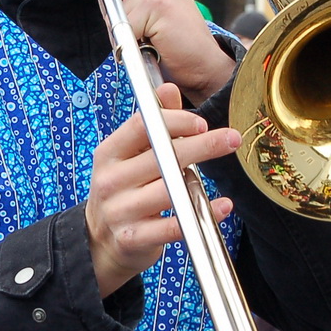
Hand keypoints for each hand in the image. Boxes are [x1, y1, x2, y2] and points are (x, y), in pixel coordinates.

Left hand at [77, 0, 235, 103]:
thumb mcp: (148, 5)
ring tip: (145, 33)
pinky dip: (131, 37)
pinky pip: (123, 19)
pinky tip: (151, 39)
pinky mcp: (158, 0)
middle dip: (111, 5)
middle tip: (136, 25)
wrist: (202, 64)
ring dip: (121, 24)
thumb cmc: (172, 39)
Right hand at [84, 82, 238, 295]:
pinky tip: (223, 206)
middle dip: (201, 145)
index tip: (201, 123)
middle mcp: (111, 180)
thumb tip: (168, 89)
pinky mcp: (132, 238)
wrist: (100, 241)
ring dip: (201, 181)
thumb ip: (151, 124)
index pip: (140, 126)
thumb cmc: (122, 191)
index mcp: (109, 154)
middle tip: (231, 139)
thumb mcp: (128, 155)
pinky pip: (174, 226)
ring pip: (168, 190)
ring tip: (225, 176)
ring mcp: (120, 211)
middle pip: (160, 157)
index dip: (174, 121)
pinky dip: (202, 215)